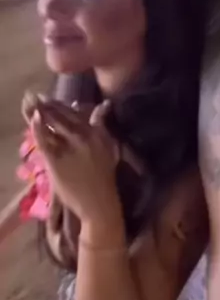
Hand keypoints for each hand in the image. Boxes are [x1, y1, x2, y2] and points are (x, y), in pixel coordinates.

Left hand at [30, 99, 120, 223]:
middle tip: (35, 97)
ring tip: (30, 103)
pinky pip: (44, 141)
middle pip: (61, 115)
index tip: (48, 98)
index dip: (60, 104)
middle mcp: (82, 137)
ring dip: (40, 111)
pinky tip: (34, 119)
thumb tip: (104, 105)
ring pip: (52, 124)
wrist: (99, 202)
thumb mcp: (109, 146)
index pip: (74, 113)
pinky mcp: (56, 161)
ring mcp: (68, 148)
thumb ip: (102, 125)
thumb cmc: (104, 176)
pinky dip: (38, 128)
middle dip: (47, 104)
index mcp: (95, 132)